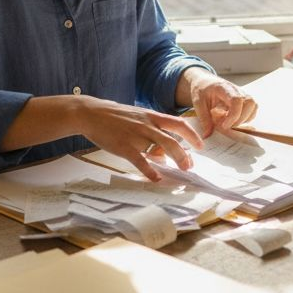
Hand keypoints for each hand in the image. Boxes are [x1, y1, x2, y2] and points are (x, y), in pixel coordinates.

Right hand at [74, 96, 202, 181]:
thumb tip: (162, 153)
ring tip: (182, 170)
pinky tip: (156, 178)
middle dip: (185, 153)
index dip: (192, 134)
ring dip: (175, 159)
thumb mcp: (136, 118)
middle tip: (190, 165)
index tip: (201, 145)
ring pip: (162, 147)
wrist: (92, 113)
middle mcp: (147, 124)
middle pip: (174, 139)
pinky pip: (140, 160)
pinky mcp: (124, 146)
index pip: (178, 123)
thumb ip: (151, 132)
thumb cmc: (115, 116)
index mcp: (151, 116)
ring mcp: (136, 135)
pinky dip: (150, 171)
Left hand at [179, 69, 257, 138]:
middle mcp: (236, 90)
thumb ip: (204, 118)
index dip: (234, 115)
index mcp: (224, 88)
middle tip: (227, 126)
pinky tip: (233, 120)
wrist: (204, 82)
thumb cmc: (201, 90)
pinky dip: (245, 119)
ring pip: (253, 107)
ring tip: (230, 123)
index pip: (237, 100)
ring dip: (244, 119)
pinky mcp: (244, 100)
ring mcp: (242, 94)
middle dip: (240, 119)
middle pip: (250, 103)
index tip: (225, 125)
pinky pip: (252, 110)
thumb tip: (207, 135)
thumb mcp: (197, 103)